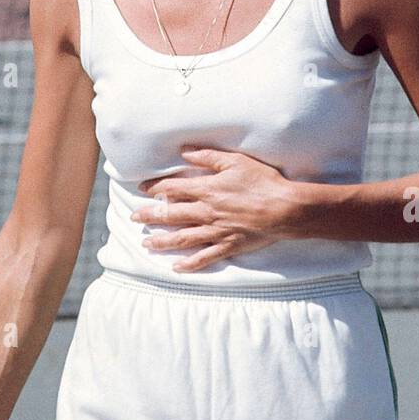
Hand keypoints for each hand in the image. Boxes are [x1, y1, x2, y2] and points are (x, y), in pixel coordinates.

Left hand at [131, 147, 297, 271]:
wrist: (284, 209)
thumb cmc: (262, 182)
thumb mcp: (236, 161)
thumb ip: (208, 157)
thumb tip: (185, 152)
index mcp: (206, 190)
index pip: (173, 189)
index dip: (155, 188)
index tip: (143, 189)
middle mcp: (206, 212)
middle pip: (171, 215)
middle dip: (150, 216)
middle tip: (134, 217)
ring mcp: (216, 231)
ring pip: (182, 238)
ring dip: (162, 241)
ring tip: (146, 243)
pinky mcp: (228, 245)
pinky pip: (204, 257)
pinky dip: (189, 264)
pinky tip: (176, 267)